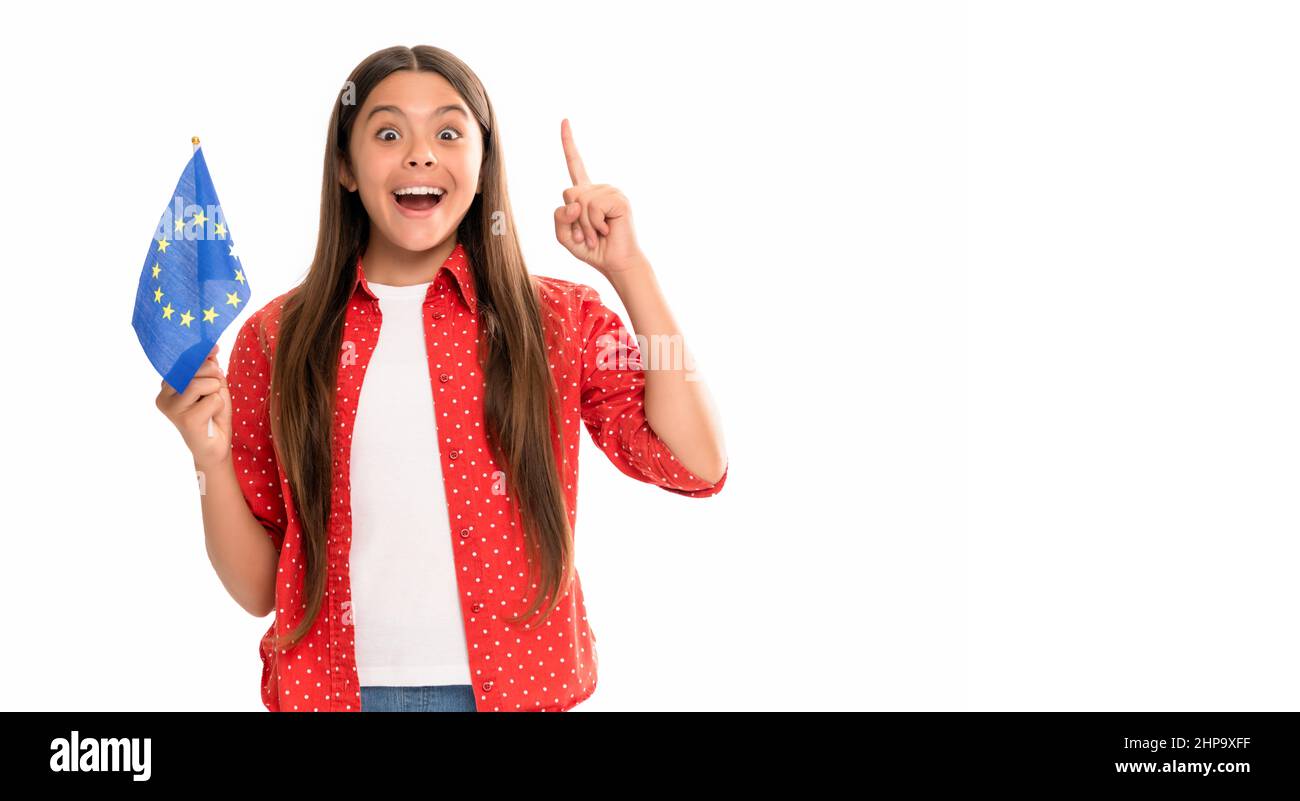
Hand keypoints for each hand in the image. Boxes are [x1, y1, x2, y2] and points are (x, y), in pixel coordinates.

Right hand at [156, 342, 231, 471]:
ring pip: (202, 383)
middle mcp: (164, 396)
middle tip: (216, 388)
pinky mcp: (185, 419)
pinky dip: (219, 406)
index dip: (201, 354)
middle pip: (193, 369)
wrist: (215, 446)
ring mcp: (172, 408)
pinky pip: (213, 399)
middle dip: (213, 374)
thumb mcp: (213, 386)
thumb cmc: (212, 415)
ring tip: (211, 405)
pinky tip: (210, 417)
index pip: (182, 361)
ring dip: (216, 392)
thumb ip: (209, 368)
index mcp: (167, 386)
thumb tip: (211, 348)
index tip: (214, 349)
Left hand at [553, 118, 644, 275]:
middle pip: (569, 192)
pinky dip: (595, 223)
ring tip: (598, 234)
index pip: (575, 164)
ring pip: (580, 201)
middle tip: (587, 234)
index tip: (564, 120)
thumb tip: (574, 201)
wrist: (615, 263)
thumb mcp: (564, 235)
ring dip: (585, 225)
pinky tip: (607, 229)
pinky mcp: (619, 199)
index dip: (568, 143)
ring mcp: (610, 192)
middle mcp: (598, 188)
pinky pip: (594, 206)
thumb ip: (559, 217)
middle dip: (573, 219)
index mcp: (585, 193)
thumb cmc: (592, 249)